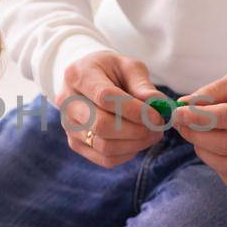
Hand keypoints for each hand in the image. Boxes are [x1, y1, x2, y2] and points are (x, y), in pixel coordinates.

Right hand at [58, 51, 168, 166]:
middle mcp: (67, 102)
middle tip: (157, 127)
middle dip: (135, 130)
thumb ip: (143, 85)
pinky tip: (137, 141)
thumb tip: (159, 104)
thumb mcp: (128, 67)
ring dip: (134, 144)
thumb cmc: (111, 70)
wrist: (87, 80)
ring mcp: (68, 125)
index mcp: (78, 75)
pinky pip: (104, 159)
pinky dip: (127, 154)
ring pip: (103, 145)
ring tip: (152, 134)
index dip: (134, 110)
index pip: (105, 97)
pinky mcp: (75, 143)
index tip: (156, 116)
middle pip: (101, 125)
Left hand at [172, 67, 226, 187]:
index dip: (198, 118)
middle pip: (225, 144)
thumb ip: (212, 92)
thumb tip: (183, 106)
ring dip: (202, 151)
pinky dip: (216, 165)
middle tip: (182, 124)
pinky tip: (215, 148)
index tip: (178, 113)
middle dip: (195, 135)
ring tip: (198, 135)